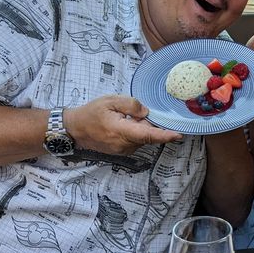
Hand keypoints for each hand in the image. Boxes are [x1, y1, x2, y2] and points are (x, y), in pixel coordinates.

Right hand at [65, 95, 181, 154]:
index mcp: (121, 131)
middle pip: (147, 136)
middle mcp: (124, 144)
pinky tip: (124, 124)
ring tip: (124, 117)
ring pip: (142, 139)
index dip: (164, 135)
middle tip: (135, 112)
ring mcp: (123, 150)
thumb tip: (146, 112)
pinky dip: (136, 132)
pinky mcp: (122, 151)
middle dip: (149, 124)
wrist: (75, 129)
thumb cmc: (91, 113)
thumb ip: (130, 104)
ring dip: (141, 128)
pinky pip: (136, 141)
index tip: (178, 135)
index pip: (147, 135)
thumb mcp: (109, 101)